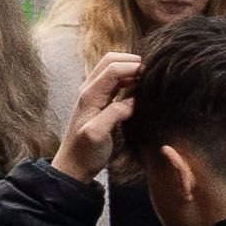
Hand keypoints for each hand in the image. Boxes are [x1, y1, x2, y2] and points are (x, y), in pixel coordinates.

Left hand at [55, 53, 141, 184]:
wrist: (74, 165)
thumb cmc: (85, 152)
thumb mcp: (97, 134)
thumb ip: (113, 115)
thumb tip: (132, 101)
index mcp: (89, 95)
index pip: (112, 69)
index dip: (132, 67)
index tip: (151, 75)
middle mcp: (90, 90)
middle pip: (111, 61)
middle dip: (131, 62)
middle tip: (151, 74)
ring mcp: (95, 95)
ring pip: (113, 69)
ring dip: (130, 70)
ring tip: (149, 81)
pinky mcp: (101, 102)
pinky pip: (116, 82)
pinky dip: (129, 80)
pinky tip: (141, 90)